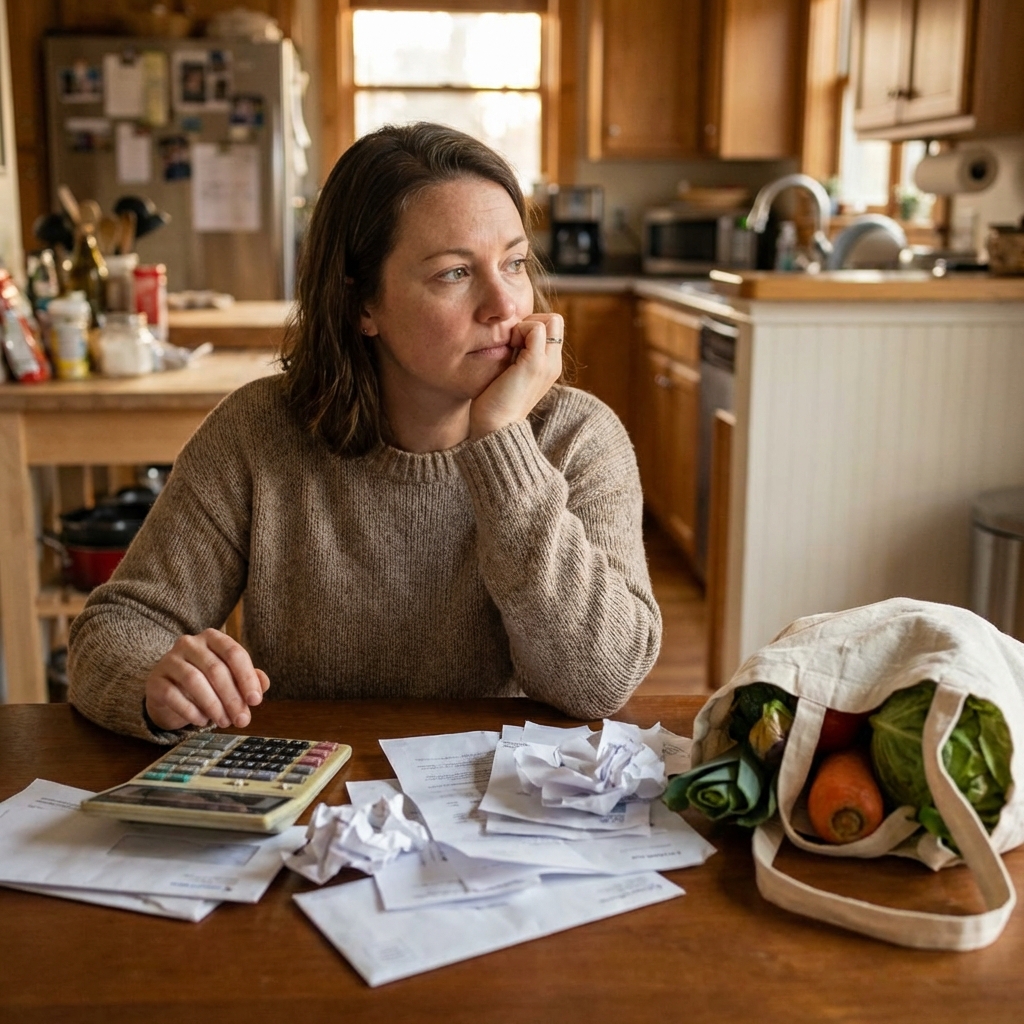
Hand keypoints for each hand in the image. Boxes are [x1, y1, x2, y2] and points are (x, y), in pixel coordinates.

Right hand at [144, 628, 269, 731]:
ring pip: (194, 681)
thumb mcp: (230, 677)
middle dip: (232, 698)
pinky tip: (203, 722)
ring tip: (224, 722)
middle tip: (242, 720)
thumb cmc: (206, 681)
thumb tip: (263, 685)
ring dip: (213, 705)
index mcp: (212, 638)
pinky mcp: (155, 680)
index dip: (247, 678)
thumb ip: (248, 678)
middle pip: (216, 669)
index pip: (234, 653)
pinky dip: (191, 711)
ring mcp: (169, 660)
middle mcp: (189, 643)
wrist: (168, 692)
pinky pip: (173, 695)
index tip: (256, 701)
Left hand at [468, 313, 563, 439]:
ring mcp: (548, 364)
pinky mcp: (536, 364)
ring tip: (510, 347)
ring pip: (550, 321)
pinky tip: (508, 349)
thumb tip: (506, 335)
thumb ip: (515, 355)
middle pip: (555, 320)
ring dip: (525, 326)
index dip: (531, 326)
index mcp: (549, 366)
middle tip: (512, 342)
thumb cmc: (494, 403)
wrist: (495, 428)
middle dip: (531, 322)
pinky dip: (519, 331)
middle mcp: (553, 364)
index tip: (512, 343)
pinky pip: (536, 329)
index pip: (551, 327)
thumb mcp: (509, 373)